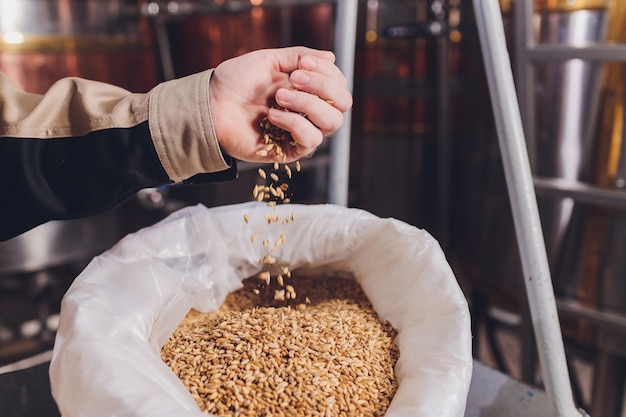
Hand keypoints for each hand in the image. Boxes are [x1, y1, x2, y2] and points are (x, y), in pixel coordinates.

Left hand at [208, 46, 352, 162]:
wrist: (211, 104)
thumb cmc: (236, 82)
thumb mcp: (270, 60)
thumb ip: (300, 56)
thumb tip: (330, 58)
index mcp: (308, 89)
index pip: (339, 85)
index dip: (328, 73)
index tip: (303, 63)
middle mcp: (309, 110)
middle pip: (343, 104)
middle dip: (323, 87)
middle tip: (294, 79)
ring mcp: (301, 130)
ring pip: (332, 122)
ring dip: (309, 104)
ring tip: (280, 96)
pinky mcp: (290, 149)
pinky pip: (311, 140)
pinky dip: (294, 123)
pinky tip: (273, 115)